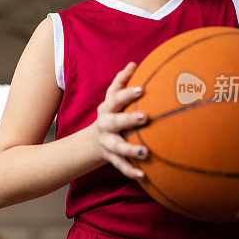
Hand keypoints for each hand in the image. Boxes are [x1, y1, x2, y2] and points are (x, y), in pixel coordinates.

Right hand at [92, 61, 149, 179]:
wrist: (92, 142)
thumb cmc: (110, 114)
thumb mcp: (111, 98)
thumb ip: (121, 81)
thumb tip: (134, 62)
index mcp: (107, 108)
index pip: (116, 98)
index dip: (127, 93)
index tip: (142, 89)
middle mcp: (106, 125)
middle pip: (115, 121)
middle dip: (129, 119)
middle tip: (144, 117)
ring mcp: (108, 142)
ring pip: (118, 146)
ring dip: (131, 149)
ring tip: (145, 152)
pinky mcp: (112, 157)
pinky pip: (121, 165)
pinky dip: (131, 171)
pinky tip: (144, 175)